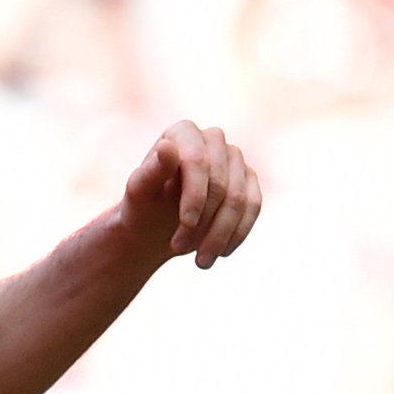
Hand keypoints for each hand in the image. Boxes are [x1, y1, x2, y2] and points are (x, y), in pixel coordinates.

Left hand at [121, 120, 260, 268]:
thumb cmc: (144, 205)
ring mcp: (234, 158)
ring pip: (240, 199)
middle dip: (203, 222)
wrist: (156, 224)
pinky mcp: (249, 179)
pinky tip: (221, 253)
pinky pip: (254, 206)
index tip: (186, 224)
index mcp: (183, 132)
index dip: (195, 195)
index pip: (198, 161)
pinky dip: (238, 233)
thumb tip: (168, 147)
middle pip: (221, 184)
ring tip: (201, 261)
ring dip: (220, 234)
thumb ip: (151, 170)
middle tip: (178, 249)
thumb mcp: (139, 193)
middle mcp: (212, 139)